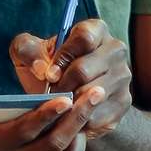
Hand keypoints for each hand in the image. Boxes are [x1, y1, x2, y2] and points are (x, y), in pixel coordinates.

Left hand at [11, 20, 131, 139]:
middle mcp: (115, 50)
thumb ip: (27, 49)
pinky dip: (78, 120)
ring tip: (57, 105)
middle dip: (61, 85)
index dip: (62, 57)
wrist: (64, 96)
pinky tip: (68, 117)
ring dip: (69, 104)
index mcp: (96, 29)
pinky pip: (97, 116)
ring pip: (91, 95)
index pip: (84, 37)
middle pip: (85, 70)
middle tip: (50, 94)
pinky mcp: (123, 102)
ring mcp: (123, 77)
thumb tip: (41, 67)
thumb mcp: (30, 53)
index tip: (49, 74)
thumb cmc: (47, 69)